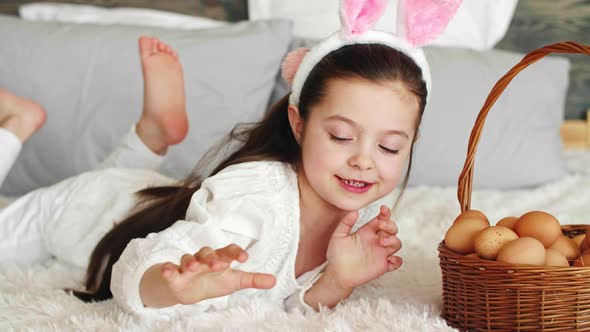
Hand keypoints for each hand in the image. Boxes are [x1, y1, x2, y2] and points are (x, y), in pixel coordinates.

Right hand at [159, 244, 275, 304]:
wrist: (189, 290)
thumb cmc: (215, 280)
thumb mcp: (235, 281)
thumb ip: (253, 280)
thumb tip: (274, 280)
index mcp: (220, 258)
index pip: (229, 251)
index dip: (236, 253)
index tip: (245, 258)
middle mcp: (204, 259)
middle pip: (208, 253)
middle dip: (213, 258)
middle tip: (219, 264)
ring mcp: (188, 265)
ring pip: (188, 259)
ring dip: (191, 261)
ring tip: (194, 267)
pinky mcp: (174, 274)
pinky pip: (168, 269)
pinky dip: (167, 269)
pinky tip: (168, 270)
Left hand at [325, 206, 401, 289]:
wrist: (337, 274)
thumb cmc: (337, 255)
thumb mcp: (339, 236)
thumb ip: (346, 223)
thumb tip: (355, 211)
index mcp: (367, 232)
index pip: (381, 219)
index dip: (385, 213)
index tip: (383, 209)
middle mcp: (376, 241)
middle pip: (392, 229)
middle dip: (391, 225)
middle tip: (382, 225)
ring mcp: (380, 253)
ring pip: (396, 243)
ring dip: (393, 240)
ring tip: (382, 241)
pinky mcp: (382, 266)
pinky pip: (396, 263)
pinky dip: (398, 260)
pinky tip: (390, 259)